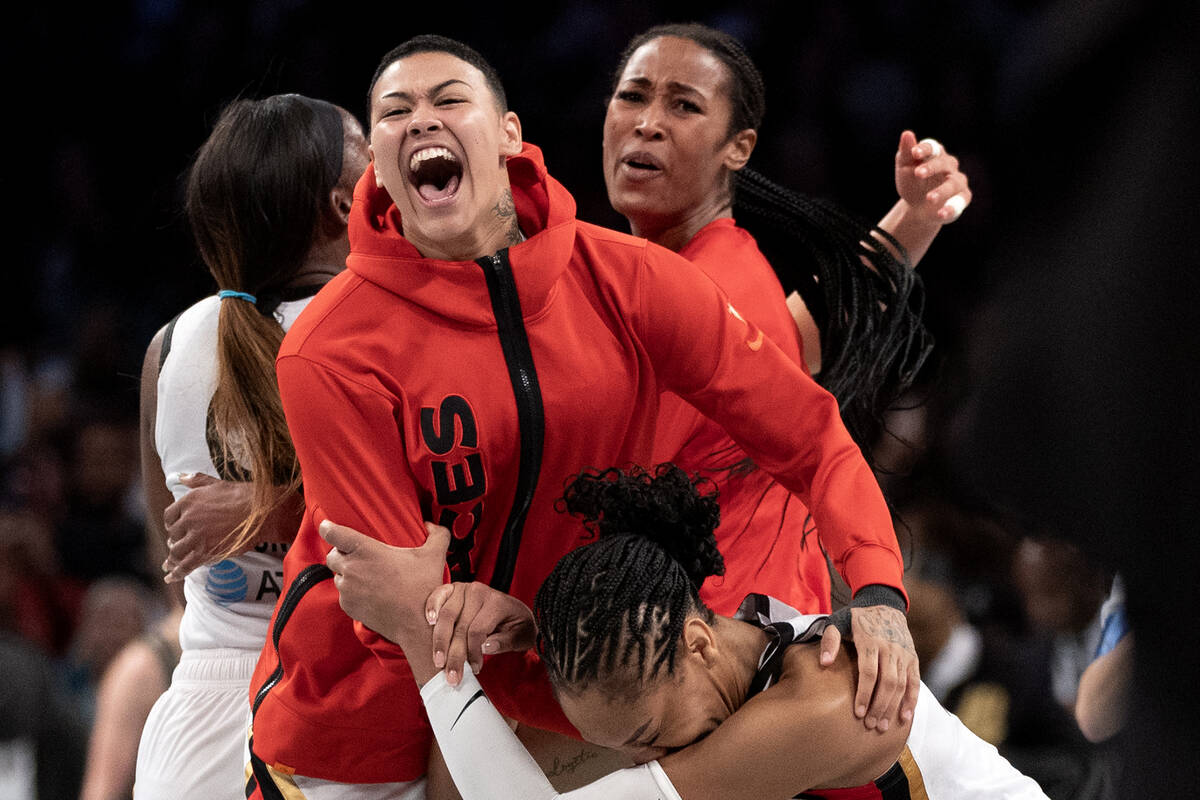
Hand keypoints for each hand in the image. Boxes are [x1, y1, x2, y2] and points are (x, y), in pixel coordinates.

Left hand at [162, 473, 251, 581]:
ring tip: (173, 562)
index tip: (176, 527)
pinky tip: (171, 577)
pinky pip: (186, 565)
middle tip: (180, 544)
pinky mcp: (206, 552)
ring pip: (177, 551)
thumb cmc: (243, 495)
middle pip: (172, 534)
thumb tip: (181, 476)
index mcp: (189, 501)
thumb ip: (196, 480)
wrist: (261, 512)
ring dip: (174, 557)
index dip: (172, 523)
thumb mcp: (216, 483)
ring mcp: (197, 537)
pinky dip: (177, 573)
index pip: (169, 516)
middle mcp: (189, 519)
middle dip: (176, 540)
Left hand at [323, 520, 450, 649]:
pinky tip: (368, 594)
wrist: (417, 623)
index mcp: (366, 550)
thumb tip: (431, 524)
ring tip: (367, 578)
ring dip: (347, 575)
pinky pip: (343, 595)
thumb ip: (437, 534)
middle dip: (341, 554)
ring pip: (338, 576)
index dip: (327, 527)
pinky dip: (351, 592)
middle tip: (358, 557)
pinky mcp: (348, 606)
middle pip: (332, 555)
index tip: (326, 525)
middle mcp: (352, 568)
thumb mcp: (434, 555)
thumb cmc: (423, 587)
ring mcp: (348, 589)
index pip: (334, 533)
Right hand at [425, 581, 534, 685]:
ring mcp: (464, 589)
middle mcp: (479, 592)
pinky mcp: (453, 589)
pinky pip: (438, 595)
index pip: (478, 631)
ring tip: (438, 662)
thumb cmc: (517, 626)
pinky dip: (431, 606)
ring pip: (447, 616)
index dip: (474, 653)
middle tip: (452, 677)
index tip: (475, 669)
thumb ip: (506, 642)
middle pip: (460, 626)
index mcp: (497, 603)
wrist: (514, 610)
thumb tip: (486, 648)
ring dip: (440, 641)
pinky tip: (430, 622)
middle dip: (454, 655)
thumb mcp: (522, 636)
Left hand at [820, 605, 919, 731]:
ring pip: (901, 685)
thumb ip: (830, 640)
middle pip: (887, 683)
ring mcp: (903, 654)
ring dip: (893, 707)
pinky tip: (905, 717)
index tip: (858, 713)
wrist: (884, 603)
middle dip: (879, 706)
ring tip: (883, 726)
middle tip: (871, 725)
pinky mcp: (913, 658)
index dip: (864, 694)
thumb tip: (825, 663)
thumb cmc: (856, 617)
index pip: (869, 672)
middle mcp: (890, 648)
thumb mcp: (837, 621)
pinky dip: (912, 700)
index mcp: (870, 640)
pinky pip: (915, 682)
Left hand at [895, 130, 971, 223]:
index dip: (925, 149)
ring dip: (942, 191)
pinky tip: (941, 213)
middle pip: (943, 163)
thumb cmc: (912, 183)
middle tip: (917, 174)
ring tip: (929, 198)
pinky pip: (960, 202)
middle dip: (931, 168)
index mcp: (935, 155)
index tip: (914, 153)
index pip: (933, 148)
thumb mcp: (904, 169)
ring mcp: (957, 181)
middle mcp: (949, 166)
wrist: (917, 208)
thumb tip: (907, 133)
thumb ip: (906, 153)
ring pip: (953, 184)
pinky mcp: (962, 198)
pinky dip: (951, 208)